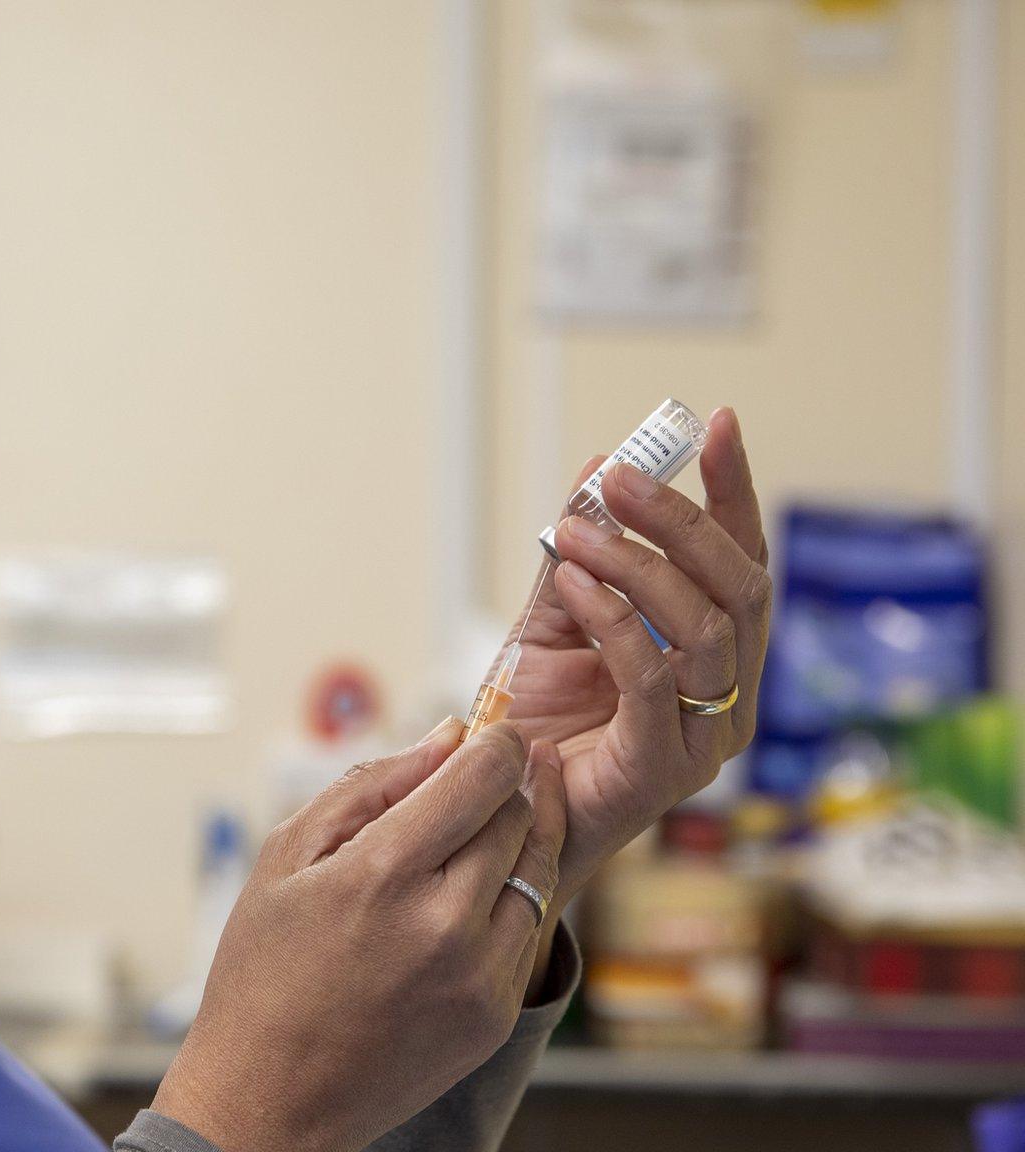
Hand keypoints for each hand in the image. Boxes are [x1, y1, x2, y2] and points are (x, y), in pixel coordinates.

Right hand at [154, 720, 566, 1151]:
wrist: (271, 1095)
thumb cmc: (263, 970)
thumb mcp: (286, 858)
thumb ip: (369, 787)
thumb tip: (446, 735)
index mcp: (381, 875)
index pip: (480, 779)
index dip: (500, 742)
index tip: (497, 732)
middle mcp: (442, 924)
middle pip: (517, 817)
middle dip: (511, 783)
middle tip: (496, 767)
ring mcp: (478, 975)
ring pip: (538, 871)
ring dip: (525, 834)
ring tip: (507, 812)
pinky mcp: (494, 1013)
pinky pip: (529, 930)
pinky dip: (515, 896)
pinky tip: (486, 883)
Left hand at [508, 407, 770, 899]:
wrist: (496, 814)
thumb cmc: (532, 723)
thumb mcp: (553, 619)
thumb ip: (579, 552)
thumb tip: (597, 468)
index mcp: (716, 653)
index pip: (742, 558)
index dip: (733, 491)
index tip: (719, 424)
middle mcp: (729, 694)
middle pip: (738, 587)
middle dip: (681, 519)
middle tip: (618, 475)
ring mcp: (705, 737)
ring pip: (702, 628)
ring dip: (635, 564)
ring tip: (572, 528)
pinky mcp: (661, 769)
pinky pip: (651, 677)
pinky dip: (610, 618)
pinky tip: (570, 580)